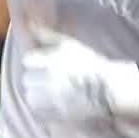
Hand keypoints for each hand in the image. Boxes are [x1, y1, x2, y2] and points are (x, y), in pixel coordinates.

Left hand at [20, 26, 138, 121]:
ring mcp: (56, 97)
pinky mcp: (60, 113)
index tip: (40, 64)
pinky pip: (39, 111)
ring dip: (35, 93)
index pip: (28, 60)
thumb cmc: (92, 63)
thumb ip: (48, 34)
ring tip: (46, 93)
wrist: (111, 88)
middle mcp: (53, 78)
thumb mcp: (71, 44)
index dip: (34, 62)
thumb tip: (31, 24)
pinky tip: (51, 104)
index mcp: (55, 59)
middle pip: (27, 79)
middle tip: (44, 79)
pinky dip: (41, 108)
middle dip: (34, 78)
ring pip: (30, 96)